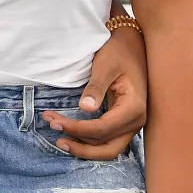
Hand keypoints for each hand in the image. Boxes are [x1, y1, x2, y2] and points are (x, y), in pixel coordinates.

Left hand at [42, 24, 145, 158]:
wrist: (132, 44)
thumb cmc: (118, 52)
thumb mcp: (105, 66)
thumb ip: (96, 88)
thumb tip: (85, 108)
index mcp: (134, 107)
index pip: (103, 129)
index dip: (78, 129)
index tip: (56, 123)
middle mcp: (136, 120)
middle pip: (108, 148)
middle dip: (81, 147)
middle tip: (57, 139)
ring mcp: (131, 123)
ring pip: (108, 147)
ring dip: (84, 145)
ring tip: (59, 137)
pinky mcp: (124, 121)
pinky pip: (108, 138)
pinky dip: (90, 139)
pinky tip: (73, 133)